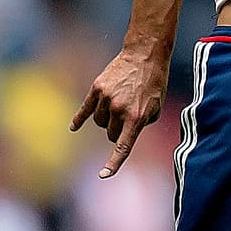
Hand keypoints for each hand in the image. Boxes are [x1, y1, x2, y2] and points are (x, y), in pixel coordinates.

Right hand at [71, 45, 168, 177]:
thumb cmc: (154, 83)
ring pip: (99, 123)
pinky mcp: (97, 89)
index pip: (123, 147)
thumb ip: (142, 124)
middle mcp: (119, 110)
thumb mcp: (156, 107)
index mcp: (136, 118)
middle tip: (124, 121)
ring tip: (117, 107)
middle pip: (109, 135)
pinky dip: (79, 119)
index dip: (113, 163)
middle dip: (115, 133)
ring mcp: (106, 99)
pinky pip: (85, 109)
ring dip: (105, 121)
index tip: (104, 175)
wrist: (144, 55)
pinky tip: (73, 127)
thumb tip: (126, 133)